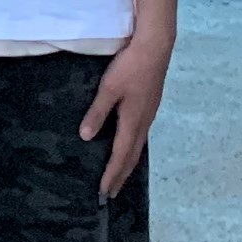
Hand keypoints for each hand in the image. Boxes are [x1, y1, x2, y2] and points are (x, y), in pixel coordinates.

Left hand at [75, 29, 173, 196]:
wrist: (156, 48)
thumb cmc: (130, 67)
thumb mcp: (109, 88)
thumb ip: (97, 113)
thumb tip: (86, 137)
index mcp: (133, 121)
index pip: (120, 155)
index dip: (112, 174)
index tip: (104, 192)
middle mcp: (143, 123)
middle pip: (131, 156)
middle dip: (120, 176)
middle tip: (111, 193)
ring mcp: (149, 115)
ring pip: (137, 147)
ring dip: (127, 164)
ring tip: (119, 176)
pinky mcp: (150, 106)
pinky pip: (140, 136)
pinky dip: (132, 149)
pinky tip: (128, 147)